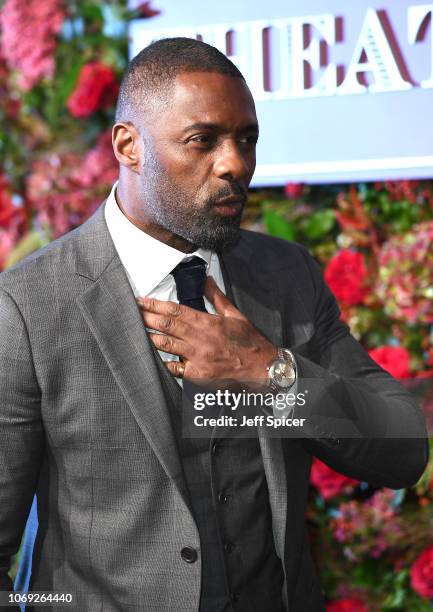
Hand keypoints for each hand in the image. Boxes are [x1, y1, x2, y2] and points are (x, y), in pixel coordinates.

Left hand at [136, 276, 277, 382]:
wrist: (263, 368)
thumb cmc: (249, 342)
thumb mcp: (234, 315)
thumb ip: (216, 297)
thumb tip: (206, 279)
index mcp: (208, 322)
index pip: (175, 310)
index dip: (155, 305)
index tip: (141, 301)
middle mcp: (200, 339)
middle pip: (166, 325)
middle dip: (146, 318)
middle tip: (132, 313)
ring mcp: (198, 358)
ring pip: (166, 345)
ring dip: (150, 337)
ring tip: (137, 331)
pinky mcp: (198, 375)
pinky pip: (175, 368)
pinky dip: (165, 362)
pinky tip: (155, 357)